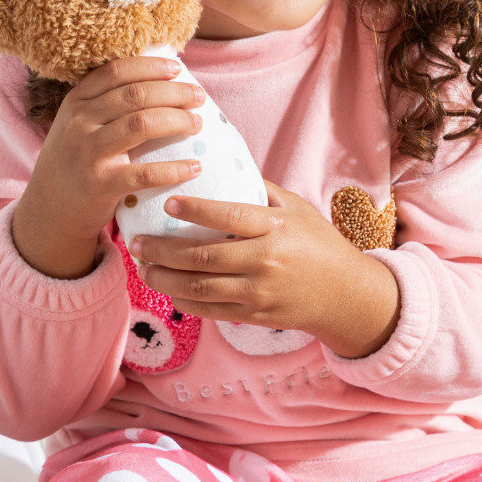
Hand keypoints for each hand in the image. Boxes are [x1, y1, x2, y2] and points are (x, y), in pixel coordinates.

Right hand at [12, 56, 204, 278]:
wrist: (50, 210)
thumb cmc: (75, 162)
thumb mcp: (78, 125)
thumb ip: (105, 104)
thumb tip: (159, 82)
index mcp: (76, 102)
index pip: (117, 71)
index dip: (151, 67)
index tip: (177, 69)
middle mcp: (79, 122)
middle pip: (135, 95)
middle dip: (174, 92)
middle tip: (198, 97)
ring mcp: (88, 153)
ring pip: (142, 124)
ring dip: (178, 120)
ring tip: (197, 124)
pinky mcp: (100, 184)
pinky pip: (145, 173)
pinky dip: (175, 169)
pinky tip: (194, 167)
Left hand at [130, 182, 399, 358]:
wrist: (345, 294)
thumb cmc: (317, 243)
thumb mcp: (296, 208)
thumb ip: (258, 191)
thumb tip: (217, 166)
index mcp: (275, 228)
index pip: (229, 217)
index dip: (196, 210)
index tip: (168, 202)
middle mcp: (264, 261)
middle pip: (203, 256)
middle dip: (163, 250)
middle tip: (136, 242)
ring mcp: (257, 292)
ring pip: (200, 287)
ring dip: (165, 278)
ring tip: (143, 266)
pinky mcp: (253, 315)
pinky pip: (210, 309)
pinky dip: (183, 300)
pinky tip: (166, 289)